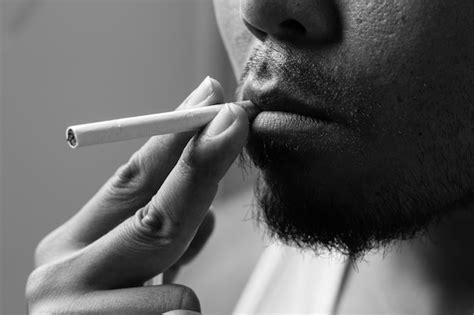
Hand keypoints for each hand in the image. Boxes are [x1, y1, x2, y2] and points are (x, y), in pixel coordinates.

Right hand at [26, 77, 248, 313]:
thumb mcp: (127, 268)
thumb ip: (157, 235)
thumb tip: (207, 201)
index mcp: (69, 245)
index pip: (128, 179)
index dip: (172, 137)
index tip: (208, 98)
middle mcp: (61, 276)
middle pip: (153, 213)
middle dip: (202, 165)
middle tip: (234, 119)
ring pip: (176, 288)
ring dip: (188, 289)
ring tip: (167, 305)